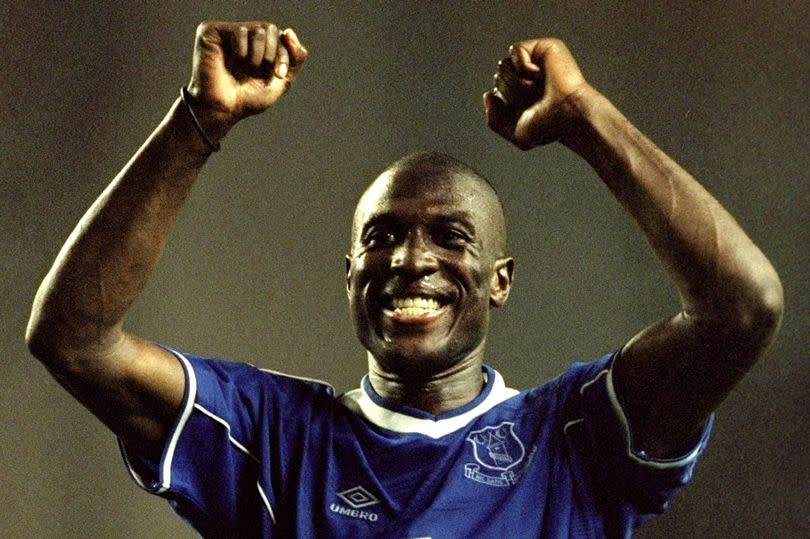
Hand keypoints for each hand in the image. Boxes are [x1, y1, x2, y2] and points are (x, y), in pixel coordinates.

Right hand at [186, 20, 308, 133]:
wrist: (222, 110)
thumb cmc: (247, 99)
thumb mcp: (282, 82)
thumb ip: (296, 59)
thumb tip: (289, 31)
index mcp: (260, 46)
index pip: (282, 37)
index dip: (285, 55)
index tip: (278, 74)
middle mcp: (245, 37)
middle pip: (271, 29)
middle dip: (271, 54)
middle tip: (257, 71)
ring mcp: (228, 32)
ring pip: (258, 30)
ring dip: (256, 56)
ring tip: (243, 68)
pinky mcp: (212, 31)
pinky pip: (240, 32)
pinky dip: (240, 52)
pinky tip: (229, 62)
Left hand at [484, 38, 589, 148]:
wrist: (568, 116)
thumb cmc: (549, 126)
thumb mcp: (515, 132)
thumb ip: (493, 120)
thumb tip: (488, 94)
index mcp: (521, 94)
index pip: (496, 92)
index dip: (506, 103)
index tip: (526, 111)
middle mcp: (528, 76)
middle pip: (498, 77)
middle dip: (511, 93)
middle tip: (535, 99)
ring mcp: (536, 61)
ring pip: (503, 64)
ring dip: (517, 82)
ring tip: (538, 88)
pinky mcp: (544, 48)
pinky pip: (515, 51)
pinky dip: (524, 66)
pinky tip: (541, 74)